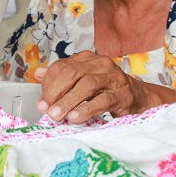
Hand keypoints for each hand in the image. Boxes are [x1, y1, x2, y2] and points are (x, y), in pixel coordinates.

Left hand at [34, 51, 148, 122]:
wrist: (138, 97)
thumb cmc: (105, 89)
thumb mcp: (81, 81)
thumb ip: (60, 77)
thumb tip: (38, 74)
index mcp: (87, 58)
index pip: (62, 67)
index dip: (48, 84)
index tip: (42, 102)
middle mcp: (100, 64)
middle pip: (72, 73)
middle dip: (55, 92)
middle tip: (46, 110)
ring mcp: (113, 78)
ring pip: (87, 85)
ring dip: (68, 102)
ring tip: (57, 116)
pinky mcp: (123, 94)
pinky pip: (103, 100)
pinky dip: (86, 109)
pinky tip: (75, 117)